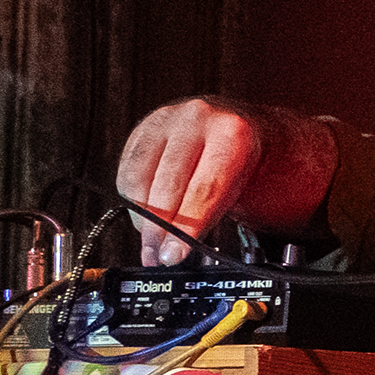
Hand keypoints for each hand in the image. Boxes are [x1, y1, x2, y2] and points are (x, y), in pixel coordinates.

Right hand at [115, 99, 332, 263]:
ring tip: (150, 242)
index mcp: (232, 133)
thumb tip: (183, 248)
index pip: (204, 189)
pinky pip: (128, 169)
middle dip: (160, 228)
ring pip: (141, 177)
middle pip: (169, 185)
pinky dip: (132, 198)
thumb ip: (217, 212)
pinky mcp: (145, 127)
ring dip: (141, 217)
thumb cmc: (242, 158)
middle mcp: (197, 120)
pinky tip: (143, 215)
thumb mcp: (246, 184)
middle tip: (158, 255)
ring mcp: (167, 119)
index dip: (186, 227)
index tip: (173, 254)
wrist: (238, 121)